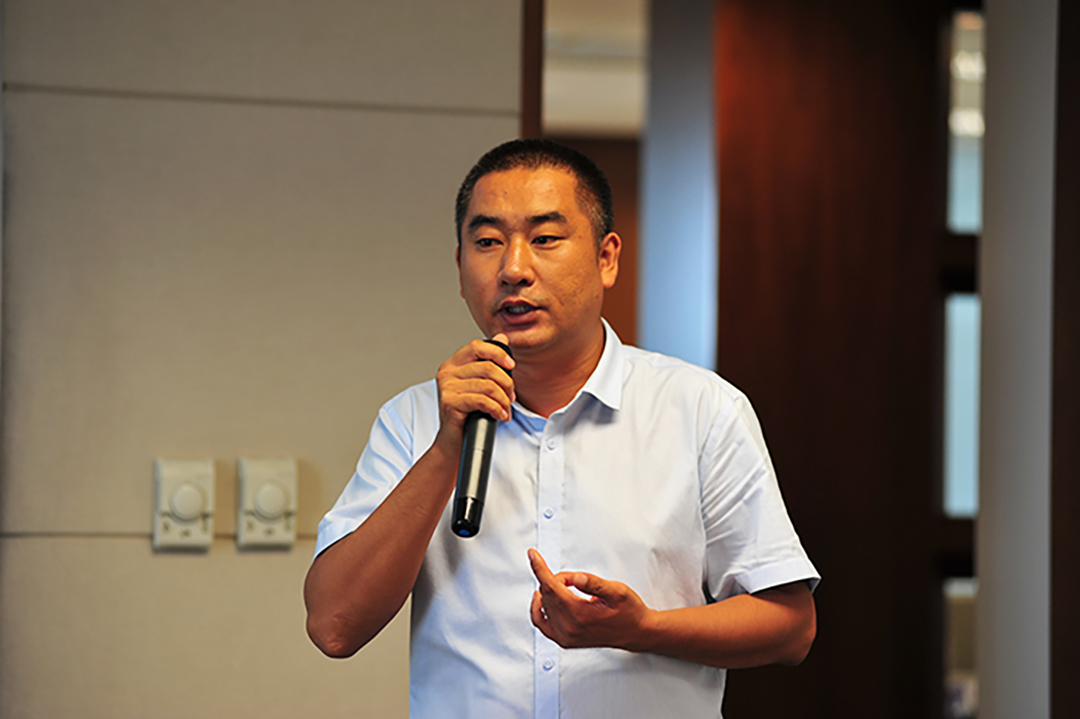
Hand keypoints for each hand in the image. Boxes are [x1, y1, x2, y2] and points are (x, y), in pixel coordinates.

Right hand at [434, 334, 515, 453]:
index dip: (497, 353)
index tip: (511, 365)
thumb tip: (502, 337)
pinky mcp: (450, 403)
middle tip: (510, 397)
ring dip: (503, 400)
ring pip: (488, 385)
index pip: (477, 346)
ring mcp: (446, 388)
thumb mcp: (479, 385)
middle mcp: (446, 373)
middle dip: (506, 383)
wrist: (453, 443)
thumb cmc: (467, 414)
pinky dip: (497, 409)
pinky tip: (500, 416)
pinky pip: (483, 400)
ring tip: (505, 409)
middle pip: (487, 367)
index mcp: (453, 364)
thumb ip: (489, 362)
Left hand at [528, 549, 652, 649]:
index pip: (551, 587)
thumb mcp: (616, 591)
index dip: (540, 568)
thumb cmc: (629, 612)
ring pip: (544, 606)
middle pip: (547, 594)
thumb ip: (594, 583)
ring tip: (571, 588)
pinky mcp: (565, 640)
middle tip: (576, 578)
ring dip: (551, 592)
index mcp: (579, 615)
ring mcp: (566, 636)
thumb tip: (577, 577)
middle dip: (557, 579)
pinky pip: (541, 623)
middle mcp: (569, 628)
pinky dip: (538, 609)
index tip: (533, 555)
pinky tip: (541, 600)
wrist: (637, 632)